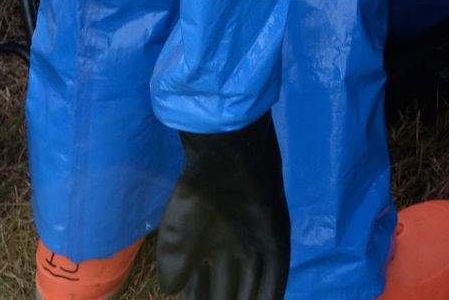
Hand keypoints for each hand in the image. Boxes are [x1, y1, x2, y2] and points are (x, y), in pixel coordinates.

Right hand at [157, 119, 290, 299]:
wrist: (224, 162)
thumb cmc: (197, 197)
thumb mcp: (175, 238)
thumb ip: (174, 268)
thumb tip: (171, 291)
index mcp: (206, 248)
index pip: (201, 288)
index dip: (197, 299)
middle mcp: (232, 250)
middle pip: (226, 290)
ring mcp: (256, 245)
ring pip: (251, 286)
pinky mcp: (276, 240)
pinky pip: (276, 274)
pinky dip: (271, 294)